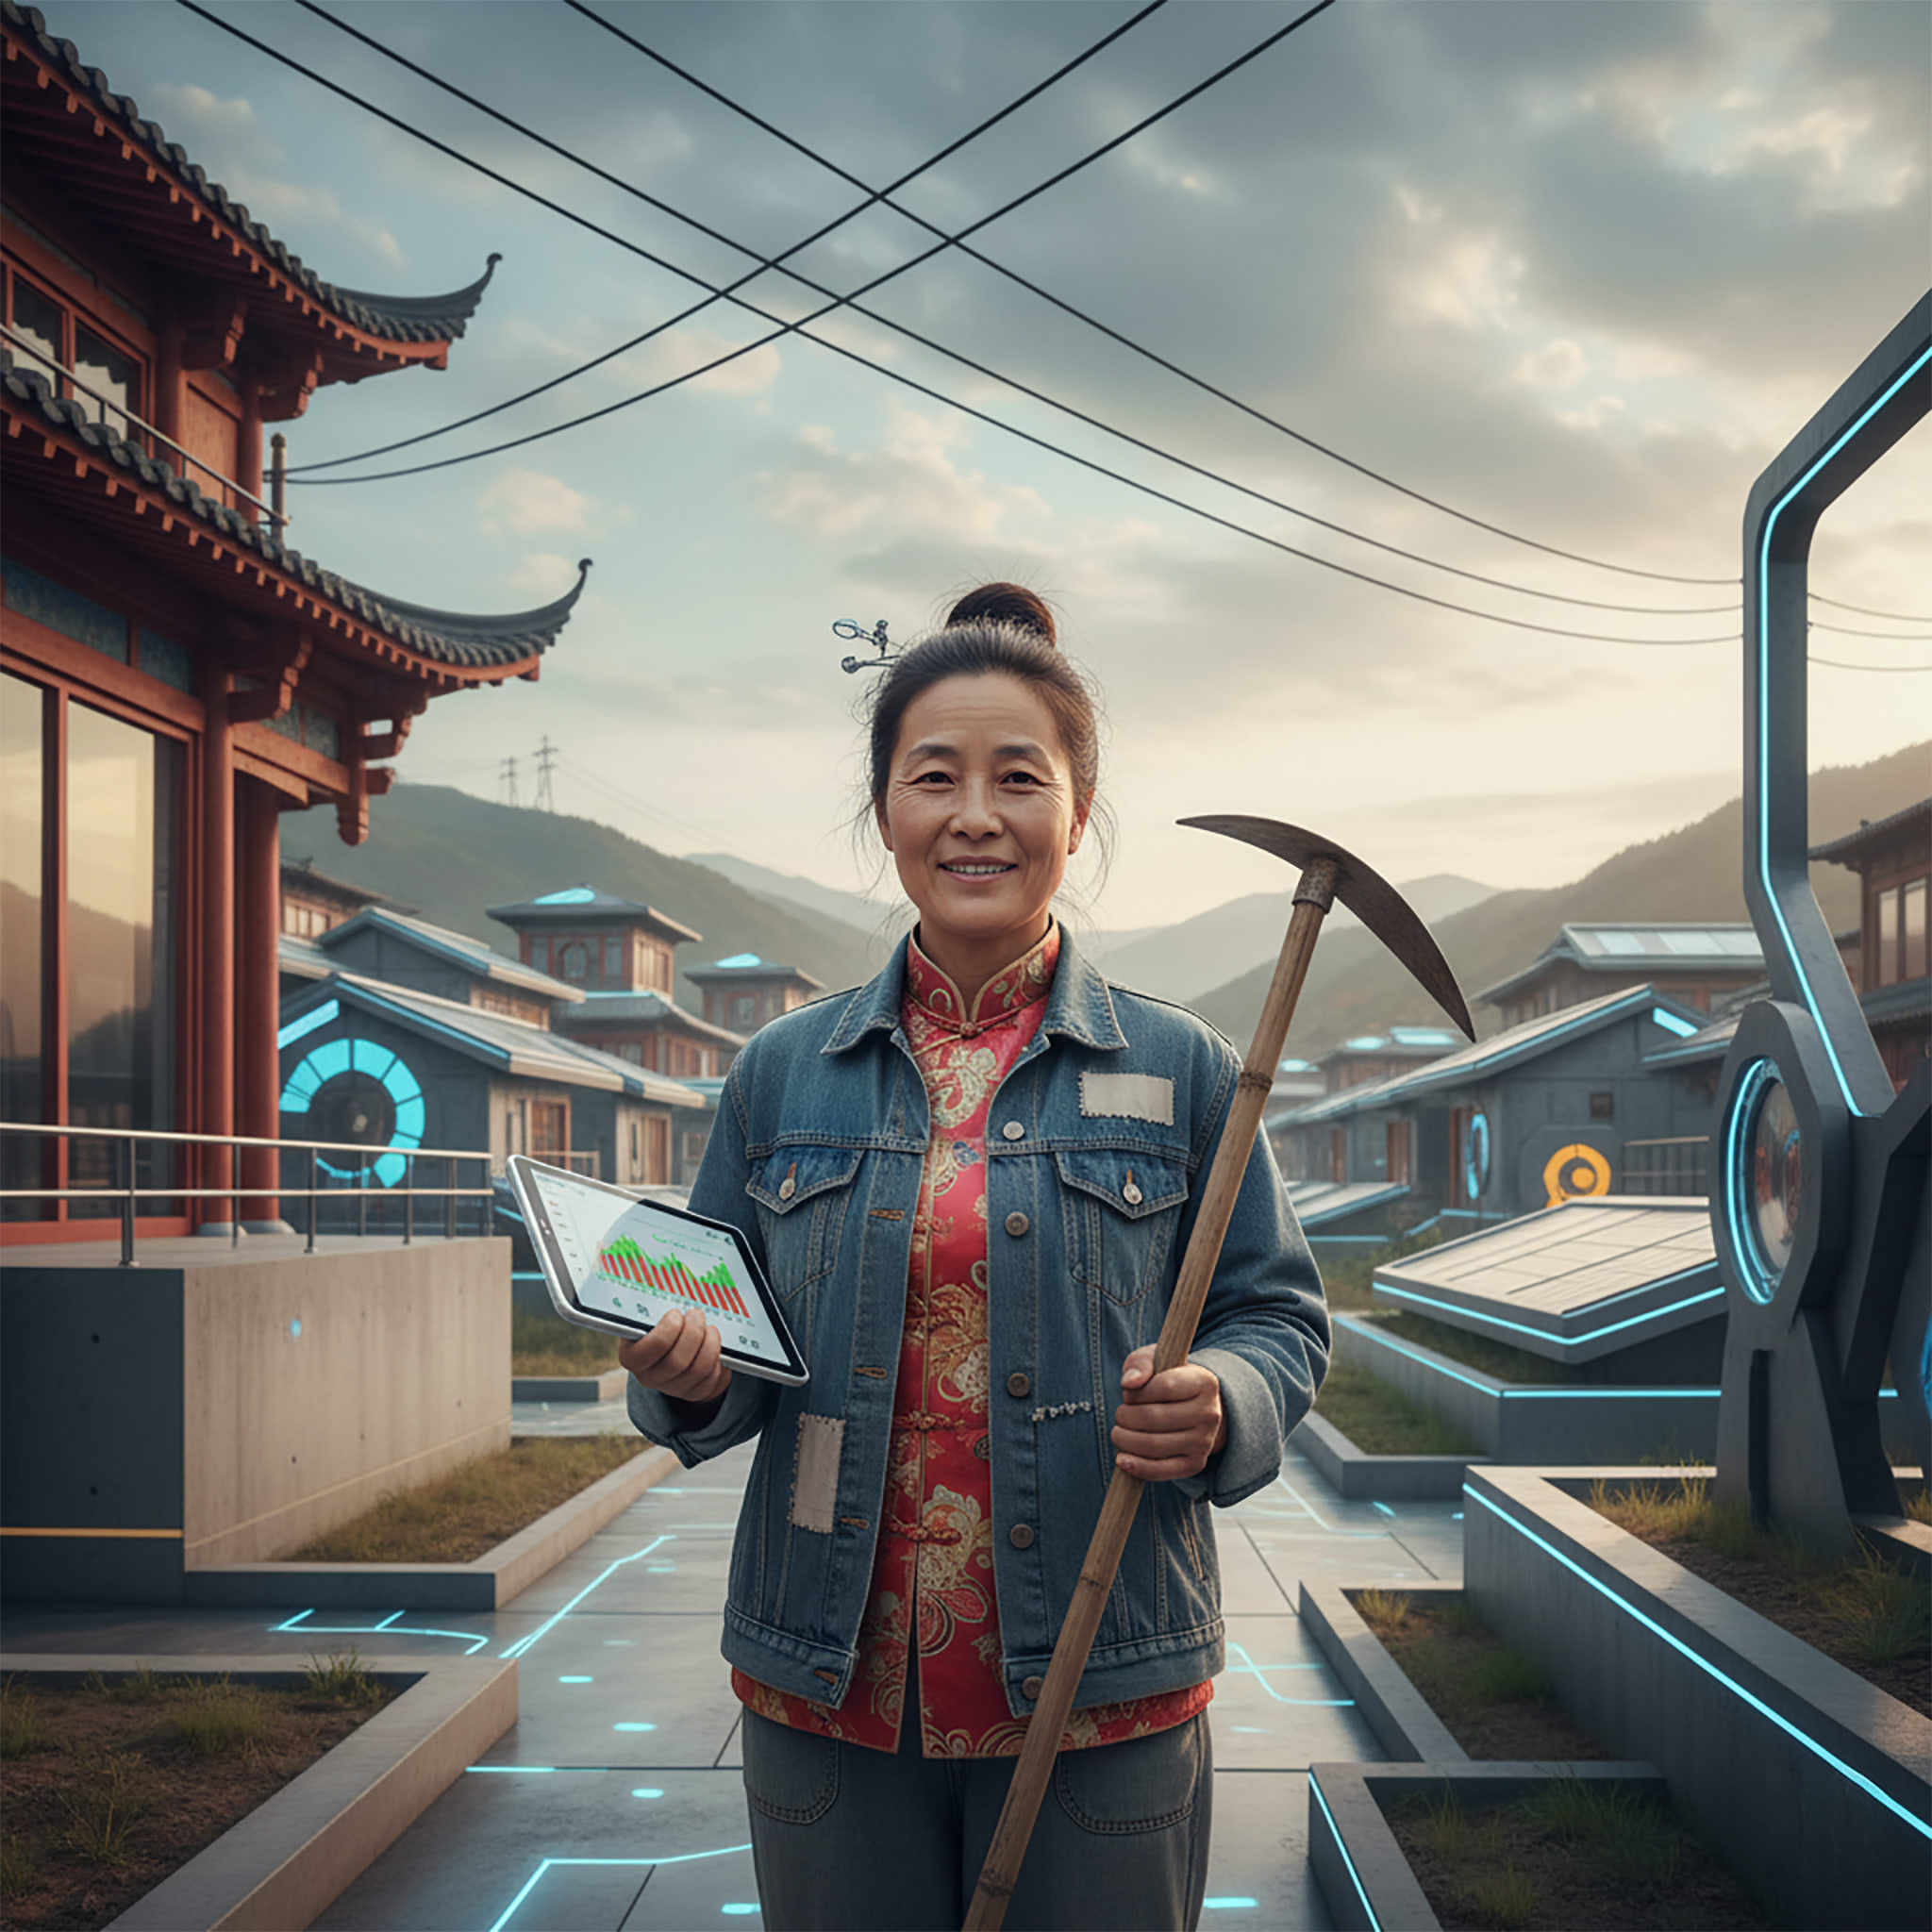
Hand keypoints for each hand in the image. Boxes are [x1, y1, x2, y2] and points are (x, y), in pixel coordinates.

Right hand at [618, 1307, 732, 1405]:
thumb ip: (653, 1306)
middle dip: (693, 1334)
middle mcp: (650, 1377)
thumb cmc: (661, 1325)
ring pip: (698, 1371)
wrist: (671, 1349)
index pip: (646, 1352)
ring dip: (710, 1345)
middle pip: (676, 1362)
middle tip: (697, 1315)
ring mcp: (673, 1389)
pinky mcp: (694, 1393)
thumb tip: (665, 1281)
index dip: (666, 1332)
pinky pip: (712, 1381)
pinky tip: (714, 1346)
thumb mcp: (651, 1315)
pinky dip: (719, 1361)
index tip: (675, 1314)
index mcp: (632, 1357)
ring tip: (710, 1329)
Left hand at [1111, 1347, 1225, 1481]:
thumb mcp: (1155, 1360)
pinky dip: (1137, 1467)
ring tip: (1118, 1433)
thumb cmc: (1166, 1380)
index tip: (1129, 1393)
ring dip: (1125, 1440)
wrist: (1191, 1408)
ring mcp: (1204, 1441)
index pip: (1165, 1387)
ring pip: (1154, 1445)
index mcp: (1205, 1382)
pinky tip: (1121, 1460)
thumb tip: (1129, 1383)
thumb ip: (1140, 1364)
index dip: (1138, 1392)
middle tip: (1120, 1415)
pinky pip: (1162, 1470)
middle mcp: (1210, 1413)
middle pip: (1155, 1418)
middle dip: (1126, 1417)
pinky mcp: (1194, 1464)